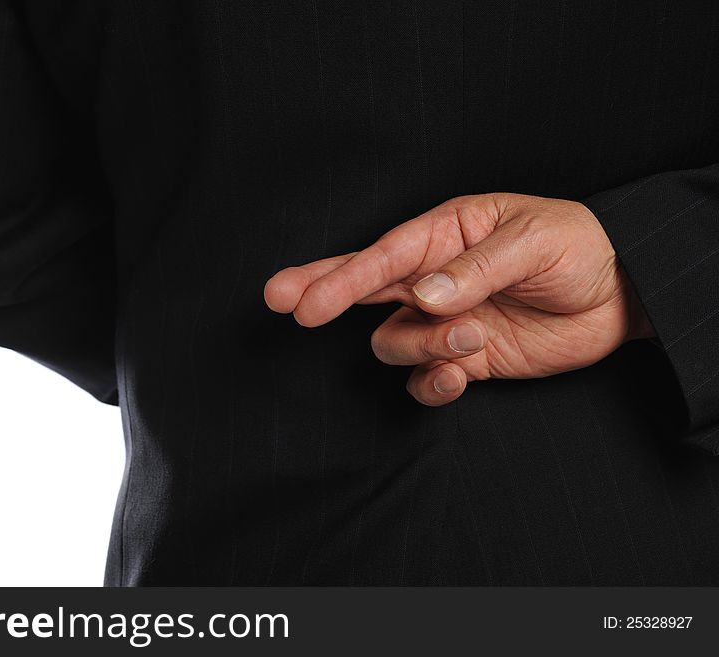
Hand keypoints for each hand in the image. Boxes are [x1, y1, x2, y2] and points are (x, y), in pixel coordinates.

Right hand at [263, 193, 654, 405]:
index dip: (339, 278)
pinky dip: (434, 384)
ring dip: (424, 348)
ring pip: (395, 341)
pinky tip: (459, 377)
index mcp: (445, 234)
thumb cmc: (579, 247)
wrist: (622, 293)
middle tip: (282, 302)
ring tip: (472, 339)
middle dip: (322, 293)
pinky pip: (426, 379)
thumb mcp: (534, 242)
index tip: (302, 301)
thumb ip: (477, 269)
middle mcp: (434, 276)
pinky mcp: (464, 358)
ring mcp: (444, 320)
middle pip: (361, 288)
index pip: (382, 257)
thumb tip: (426, 296)